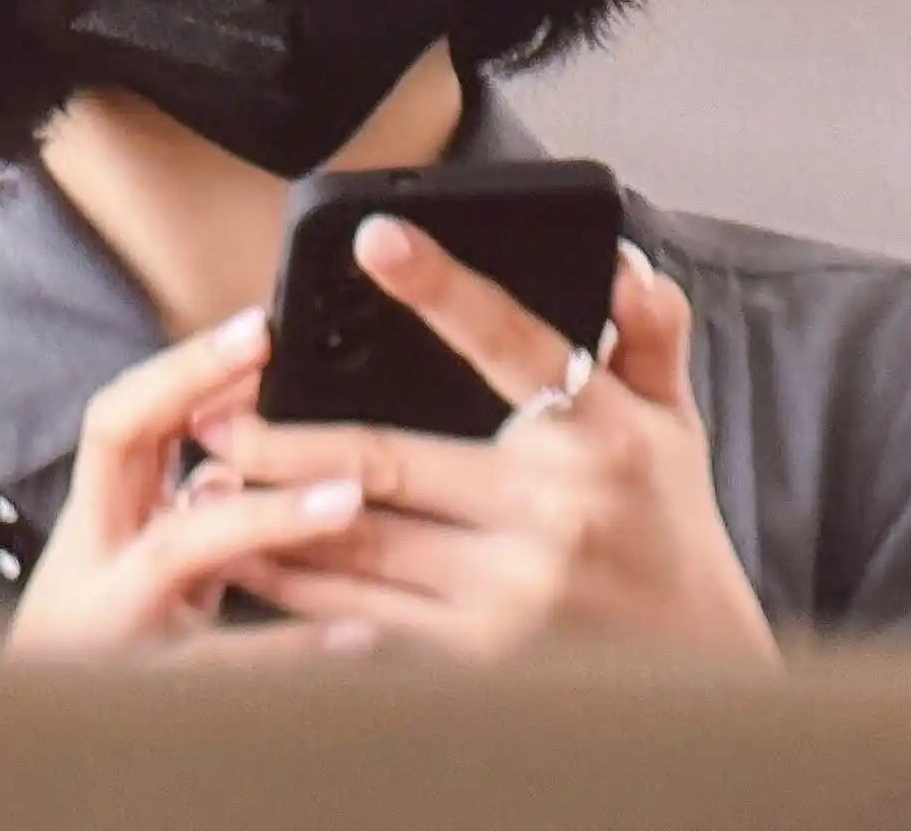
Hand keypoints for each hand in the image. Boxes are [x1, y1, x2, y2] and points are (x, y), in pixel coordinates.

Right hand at [3, 304, 376, 661]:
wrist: (27, 760)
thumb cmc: (109, 652)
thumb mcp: (140, 571)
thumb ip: (187, 506)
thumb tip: (250, 427)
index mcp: (94, 525)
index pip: (120, 419)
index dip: (181, 368)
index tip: (257, 328)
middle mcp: (91, 561)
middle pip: (117, 442)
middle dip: (184, 380)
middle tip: (263, 341)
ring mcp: (113, 624)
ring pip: (180, 549)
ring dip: (266, 513)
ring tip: (347, 495)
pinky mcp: (146, 694)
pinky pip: (224, 669)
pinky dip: (292, 651)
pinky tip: (362, 639)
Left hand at [194, 220, 778, 666]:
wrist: (706, 673)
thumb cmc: (674, 532)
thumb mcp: (676, 423)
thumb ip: (648, 335)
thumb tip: (622, 260)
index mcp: (599, 435)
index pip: (511, 342)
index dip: (441, 286)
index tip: (375, 237)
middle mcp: (552, 512)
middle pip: (391, 460)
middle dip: (288, 437)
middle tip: (212, 409)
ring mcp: (512, 594)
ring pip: (363, 545)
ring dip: (274, 516)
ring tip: (204, 484)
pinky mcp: (482, 658)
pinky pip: (371, 620)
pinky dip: (304, 594)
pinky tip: (249, 566)